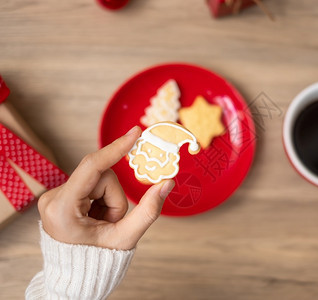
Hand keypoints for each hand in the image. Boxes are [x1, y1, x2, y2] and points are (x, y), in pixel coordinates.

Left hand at [38, 126, 174, 249]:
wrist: (77, 274)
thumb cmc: (98, 260)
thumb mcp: (126, 238)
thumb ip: (148, 210)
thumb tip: (167, 183)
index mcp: (63, 209)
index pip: (92, 167)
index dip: (116, 149)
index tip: (134, 132)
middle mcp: (53, 198)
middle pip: (101, 177)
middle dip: (115, 198)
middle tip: (111, 223)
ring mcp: (54, 196)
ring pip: (98, 180)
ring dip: (108, 200)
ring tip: (102, 223)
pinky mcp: (60, 195)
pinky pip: (91, 184)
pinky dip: (101, 199)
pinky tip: (95, 217)